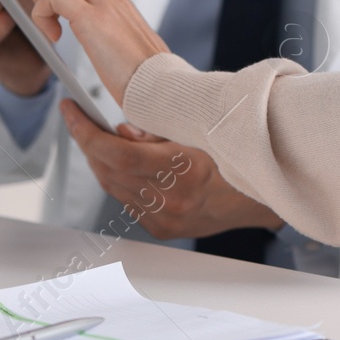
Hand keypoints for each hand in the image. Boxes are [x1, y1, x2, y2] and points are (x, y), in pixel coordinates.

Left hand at [24, 0, 168, 105]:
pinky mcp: (95, 20)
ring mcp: (104, 3)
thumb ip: (104, 30)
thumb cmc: (141, 74)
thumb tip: (87, 37)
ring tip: (48, 19)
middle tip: (44, 5)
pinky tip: (55, 37)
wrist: (162, 86)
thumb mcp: (121, 43)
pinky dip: (42, 15)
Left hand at [60, 100, 281, 238]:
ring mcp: (168, 219)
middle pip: (109, 171)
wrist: (268, 191)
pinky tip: (128, 164)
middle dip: (90, 143)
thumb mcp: (205, 126)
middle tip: (84, 119)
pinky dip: (120, 179)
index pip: (117, 153)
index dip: (86, 132)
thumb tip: (122, 131)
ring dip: (102, 161)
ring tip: (107, 138)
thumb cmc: (241, 149)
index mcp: (186, 170)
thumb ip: (159, 129)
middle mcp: (174, 200)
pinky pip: (128, 201)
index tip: (71, 111)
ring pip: (114, 188)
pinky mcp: (165, 229)